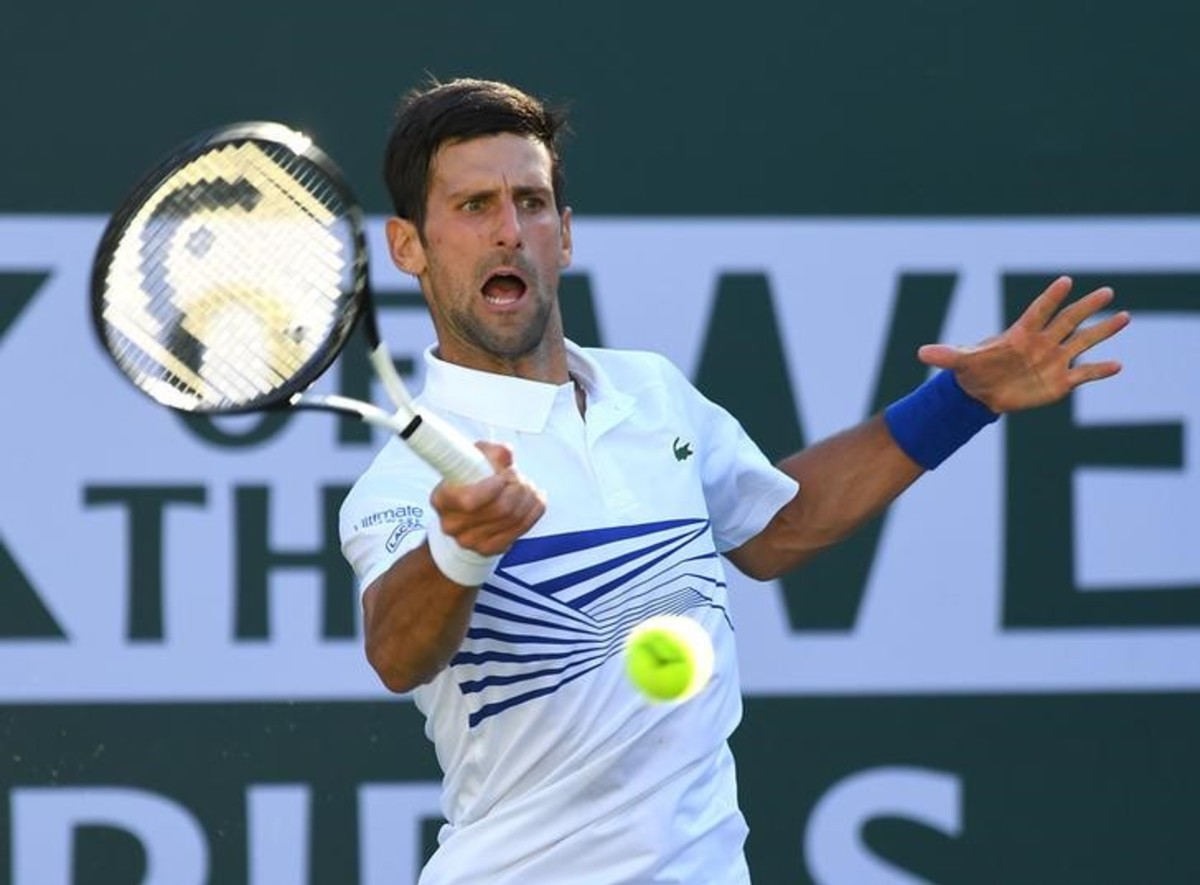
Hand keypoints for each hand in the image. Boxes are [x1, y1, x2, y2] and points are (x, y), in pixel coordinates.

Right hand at [430, 442, 545, 555]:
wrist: (467, 510)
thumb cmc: (469, 481)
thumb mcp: (475, 458)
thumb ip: (491, 452)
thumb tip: (506, 453)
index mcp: (442, 499)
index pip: (469, 500)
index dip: (492, 487)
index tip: (503, 475)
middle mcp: (452, 525)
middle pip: (499, 509)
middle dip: (517, 488)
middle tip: (519, 477)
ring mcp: (471, 541)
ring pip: (514, 519)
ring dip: (528, 497)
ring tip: (527, 485)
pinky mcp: (490, 549)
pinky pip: (521, 529)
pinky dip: (533, 511)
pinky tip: (533, 500)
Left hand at [917, 276, 1130, 412]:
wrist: (984, 392)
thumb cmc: (973, 370)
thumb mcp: (958, 362)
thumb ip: (944, 355)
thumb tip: (921, 353)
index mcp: (1020, 333)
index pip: (1038, 311)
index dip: (1049, 297)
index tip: (1065, 281)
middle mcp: (1042, 342)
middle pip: (1068, 320)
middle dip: (1086, 307)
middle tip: (1106, 291)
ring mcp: (1054, 360)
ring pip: (1082, 342)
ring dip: (1103, 331)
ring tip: (1125, 317)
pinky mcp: (1060, 381)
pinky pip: (1084, 374)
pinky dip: (1099, 371)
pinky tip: (1118, 365)